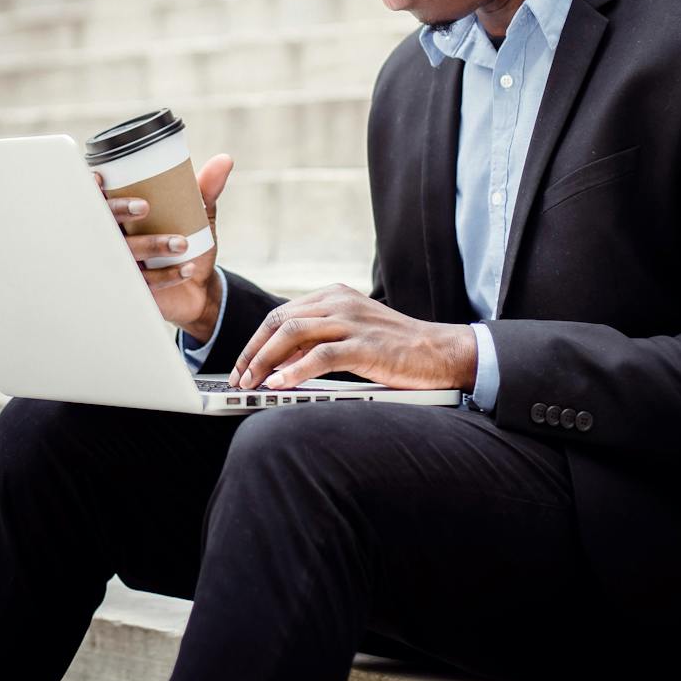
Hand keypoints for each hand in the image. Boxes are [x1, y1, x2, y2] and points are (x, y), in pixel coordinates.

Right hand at [95, 153, 233, 334]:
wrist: (196, 289)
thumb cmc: (185, 244)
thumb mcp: (196, 216)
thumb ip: (206, 189)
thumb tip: (225, 160)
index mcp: (123, 217)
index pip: (98, 199)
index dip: (90, 188)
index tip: (100, 179)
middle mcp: (116, 239)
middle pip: (103, 222)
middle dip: (119, 211)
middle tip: (145, 207)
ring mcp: (122, 265)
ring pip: (125, 252)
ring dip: (151, 245)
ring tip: (182, 243)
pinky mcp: (134, 289)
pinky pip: (144, 282)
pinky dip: (167, 274)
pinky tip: (187, 269)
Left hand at [228, 282, 477, 391]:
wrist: (441, 352)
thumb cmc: (396, 348)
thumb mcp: (352, 334)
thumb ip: (319, 339)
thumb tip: (279, 361)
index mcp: (334, 295)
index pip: (281, 314)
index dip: (256, 341)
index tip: (242, 365)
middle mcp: (339, 302)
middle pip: (280, 321)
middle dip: (253, 352)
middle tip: (239, 378)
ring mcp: (352, 321)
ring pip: (292, 334)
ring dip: (265, 361)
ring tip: (252, 383)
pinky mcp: (365, 345)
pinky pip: (319, 355)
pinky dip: (294, 371)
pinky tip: (280, 385)